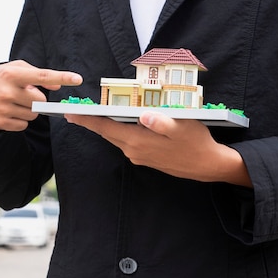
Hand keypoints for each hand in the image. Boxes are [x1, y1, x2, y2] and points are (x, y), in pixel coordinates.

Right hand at [0, 60, 82, 130]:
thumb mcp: (14, 69)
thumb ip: (37, 74)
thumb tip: (57, 85)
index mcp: (12, 74)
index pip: (42, 76)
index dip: (62, 77)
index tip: (77, 79)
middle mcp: (8, 91)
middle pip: (40, 100)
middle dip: (36, 98)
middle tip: (24, 94)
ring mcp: (4, 108)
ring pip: (33, 114)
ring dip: (29, 109)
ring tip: (14, 103)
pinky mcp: (1, 123)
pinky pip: (24, 125)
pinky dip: (21, 120)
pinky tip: (9, 112)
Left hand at [65, 111, 251, 186]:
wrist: (208, 165)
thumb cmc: (196, 142)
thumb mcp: (182, 126)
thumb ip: (161, 121)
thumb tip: (144, 115)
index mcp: (139, 141)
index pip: (106, 128)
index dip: (87, 120)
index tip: (70, 114)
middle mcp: (134, 151)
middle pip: (107, 133)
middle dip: (92, 122)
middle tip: (76, 112)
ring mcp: (139, 156)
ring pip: (117, 138)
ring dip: (106, 127)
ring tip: (95, 115)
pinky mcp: (146, 158)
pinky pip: (127, 143)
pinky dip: (120, 132)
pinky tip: (122, 124)